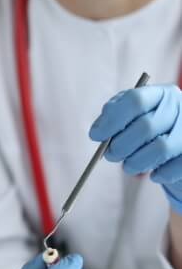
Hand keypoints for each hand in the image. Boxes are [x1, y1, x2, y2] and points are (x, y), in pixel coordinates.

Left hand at [90, 85, 181, 210]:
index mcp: (160, 94)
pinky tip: (154, 174)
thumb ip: (112, 118)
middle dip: (121, 146)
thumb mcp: (130, 116)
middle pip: (146, 126)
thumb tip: (97, 132)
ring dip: (136, 162)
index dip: (112, 120)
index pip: (135, 100)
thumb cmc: (148, 129)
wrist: (180, 147)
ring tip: (129, 166)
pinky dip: (160, 174)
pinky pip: (176, 167)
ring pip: (160, 149)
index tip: (95, 136)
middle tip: (110, 155)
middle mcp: (180, 107)